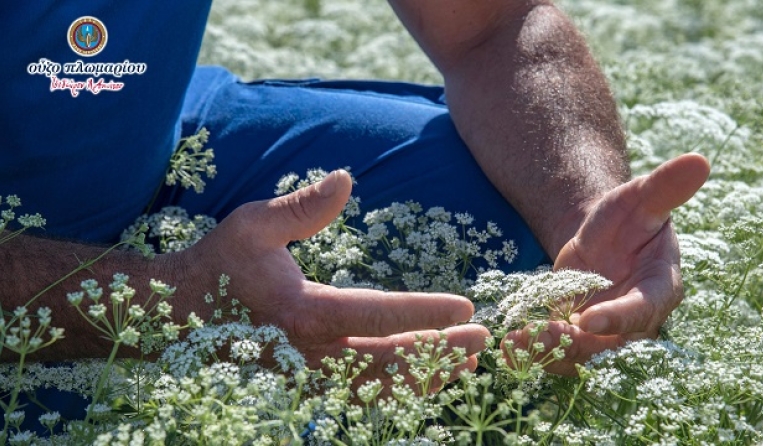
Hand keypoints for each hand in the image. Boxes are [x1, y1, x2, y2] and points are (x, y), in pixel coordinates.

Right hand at [173, 170, 489, 385]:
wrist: (176, 316)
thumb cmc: (220, 266)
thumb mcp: (253, 225)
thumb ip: (302, 207)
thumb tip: (346, 178)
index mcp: (302, 312)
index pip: (377, 314)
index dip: (425, 312)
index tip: (466, 307)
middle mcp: (309, 354)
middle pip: (388, 361)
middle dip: (440, 351)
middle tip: (482, 340)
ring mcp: (307, 378)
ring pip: (378, 387)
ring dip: (425, 376)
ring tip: (465, 363)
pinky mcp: (304, 387)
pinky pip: (359, 396)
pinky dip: (397, 390)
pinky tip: (424, 380)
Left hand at [503, 153, 710, 374]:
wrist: (600, 237)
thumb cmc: (628, 216)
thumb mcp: (640, 199)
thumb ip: (665, 187)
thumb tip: (699, 160)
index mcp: (659, 288)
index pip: (643, 311)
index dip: (618, 319)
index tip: (587, 320)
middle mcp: (636, 321)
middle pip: (609, 345)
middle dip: (575, 345)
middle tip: (542, 335)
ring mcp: (606, 334)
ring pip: (580, 355)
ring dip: (548, 352)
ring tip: (515, 342)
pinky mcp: (579, 338)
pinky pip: (559, 354)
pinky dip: (534, 352)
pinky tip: (508, 344)